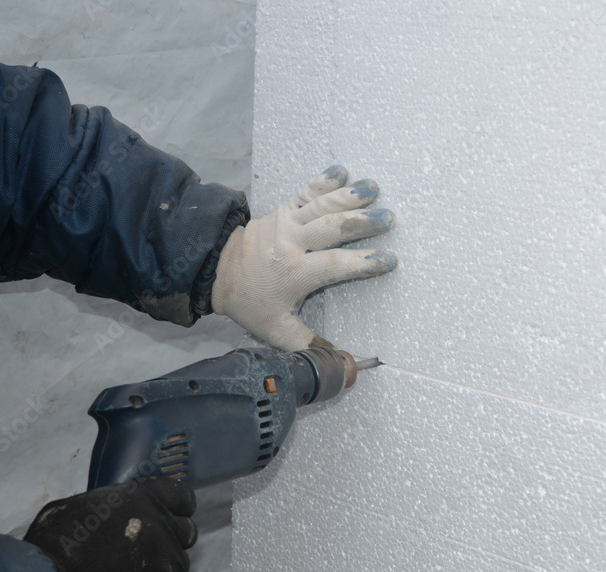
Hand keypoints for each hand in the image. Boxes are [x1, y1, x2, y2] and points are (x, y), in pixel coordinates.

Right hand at [24, 478, 197, 571]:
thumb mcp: (76, 508)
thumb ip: (108, 509)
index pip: (182, 496)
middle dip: (173, 540)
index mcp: (141, 498)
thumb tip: (111, 516)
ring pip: (179, 565)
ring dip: (162, 571)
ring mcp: (168, 561)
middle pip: (187, 532)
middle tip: (148, 553)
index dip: (179, 507)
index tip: (174, 515)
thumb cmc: (53, 549)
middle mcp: (162, 526)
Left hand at [212, 165, 396, 350]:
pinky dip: (323, 181)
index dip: (363, 263)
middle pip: (331, 228)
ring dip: (349, 196)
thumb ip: (308, 345)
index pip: (334, 265)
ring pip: (321, 205)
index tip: (388, 261)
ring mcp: (285, 222)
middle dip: (362, 222)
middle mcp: (291, 243)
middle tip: (389, 218)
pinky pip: (305, 192)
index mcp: (293, 273)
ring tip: (374, 189)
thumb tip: (343, 364)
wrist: (216, 270)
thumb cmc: (251, 302)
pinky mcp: (282, 209)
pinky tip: (342, 172)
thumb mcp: (275, 329)